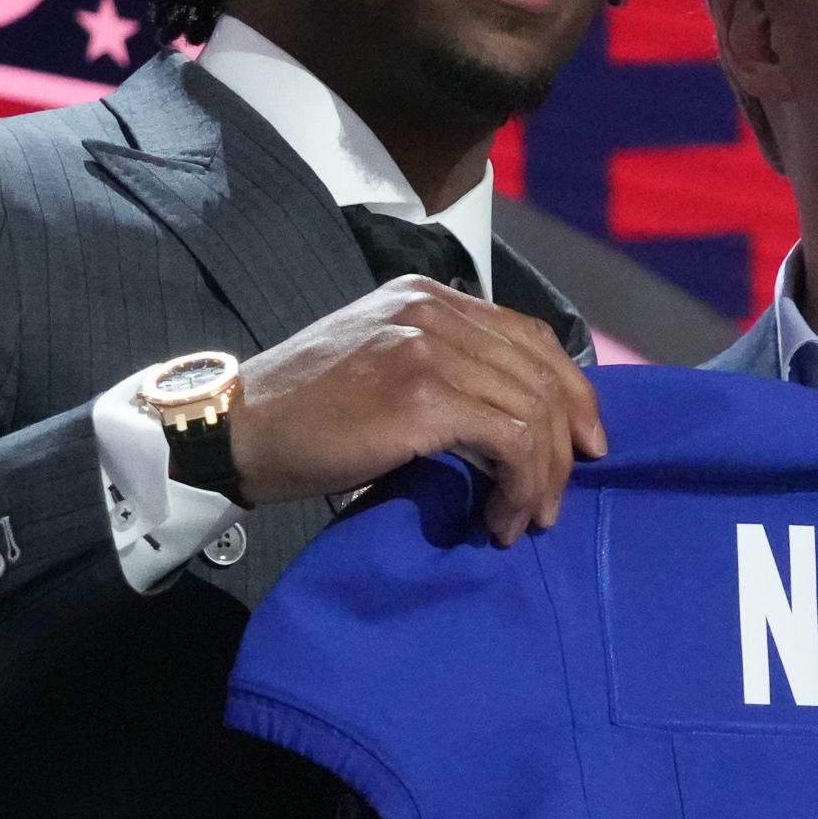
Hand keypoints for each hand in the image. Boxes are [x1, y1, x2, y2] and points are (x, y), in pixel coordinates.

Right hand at [229, 278, 609, 545]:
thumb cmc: (301, 414)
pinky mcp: (422, 396)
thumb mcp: (379, 366)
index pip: (529, 334)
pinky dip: (519, 486)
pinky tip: (499, 519)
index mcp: (426, 297)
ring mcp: (427, 347)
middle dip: (566, 443)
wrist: (232, 429)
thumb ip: (440, 368)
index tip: (585, 444)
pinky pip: (511, 439)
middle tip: (557, 500)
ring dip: (542, 478)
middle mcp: (433, 309)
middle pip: (542, 371)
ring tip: (524, 521)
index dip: (571, 391)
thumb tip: (512, 420)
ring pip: (534, 410)